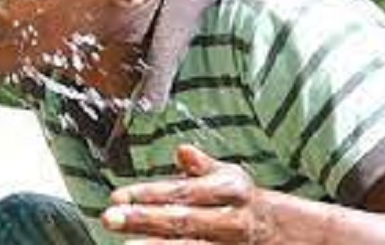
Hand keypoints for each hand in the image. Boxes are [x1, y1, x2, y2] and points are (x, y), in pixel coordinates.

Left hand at [102, 145, 274, 243]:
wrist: (276, 234)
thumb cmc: (238, 199)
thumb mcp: (227, 176)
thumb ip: (201, 165)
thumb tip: (182, 150)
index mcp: (230, 190)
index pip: (183, 192)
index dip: (149, 194)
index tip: (117, 196)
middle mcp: (231, 220)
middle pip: (182, 221)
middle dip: (144, 219)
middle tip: (109, 218)